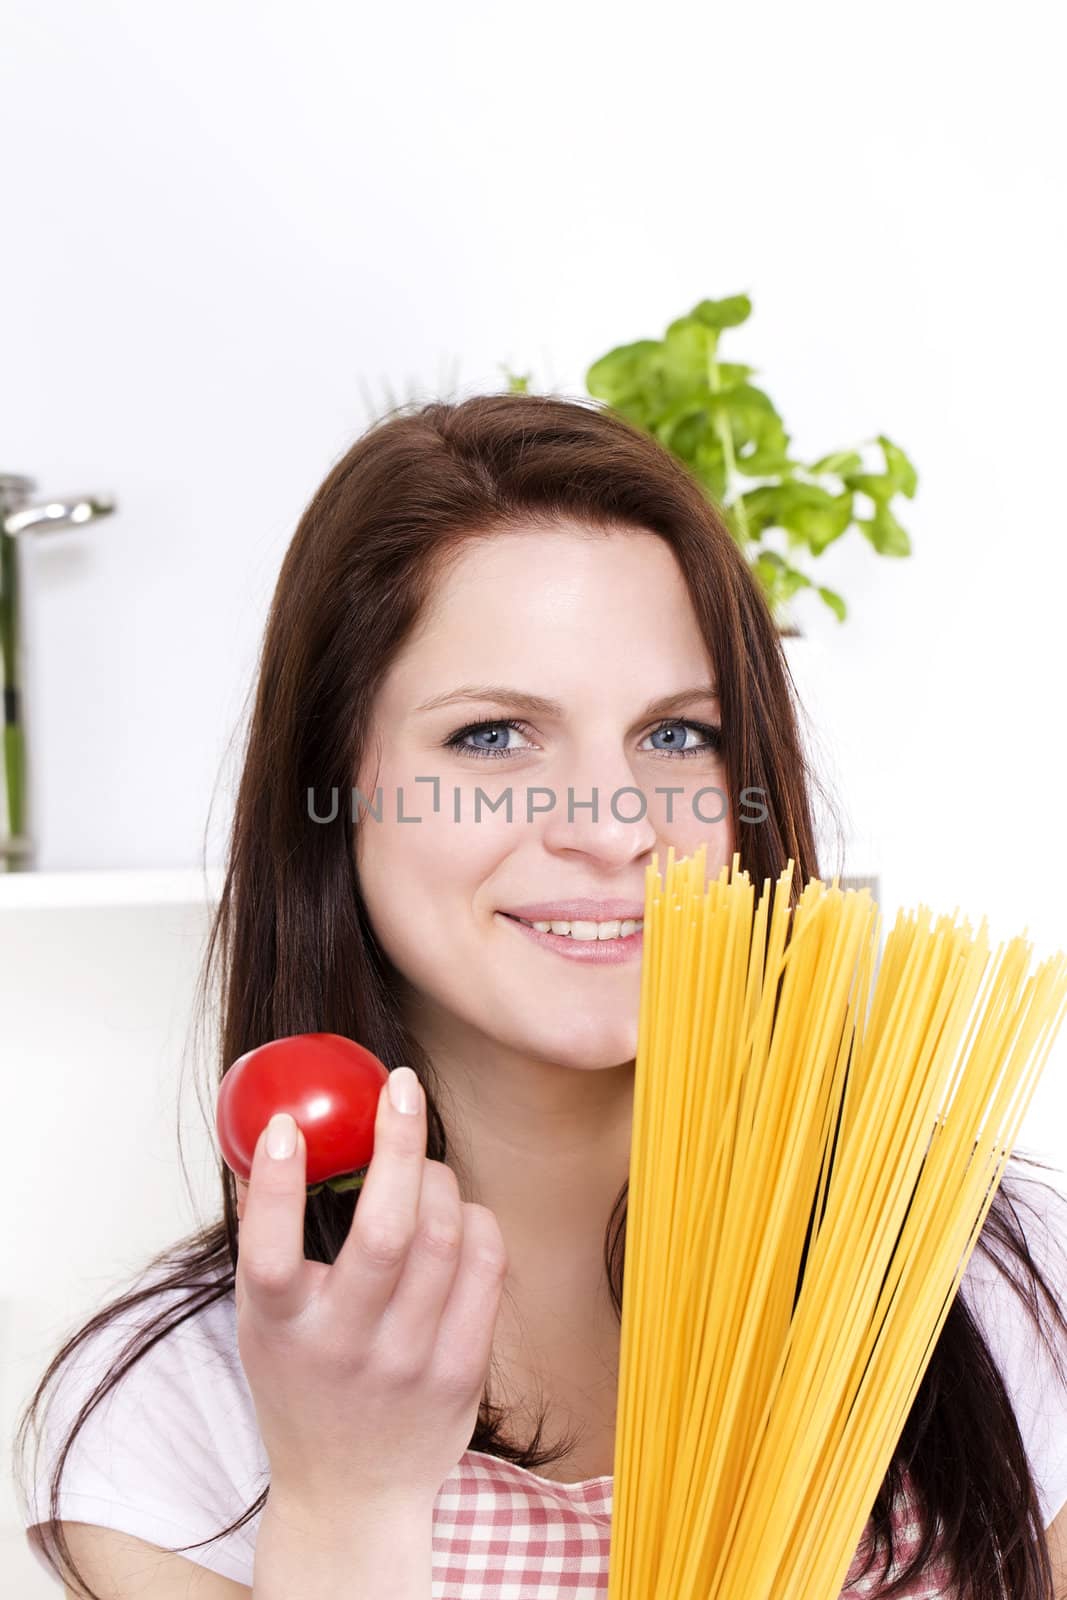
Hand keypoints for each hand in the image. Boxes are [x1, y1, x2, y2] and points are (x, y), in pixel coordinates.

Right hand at [233, 1065, 508, 1514]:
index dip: (279, 1183)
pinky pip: (487, 1265)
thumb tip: (279, 1135)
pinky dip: (476, 1220)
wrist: (351, 1492)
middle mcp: (345, 1345)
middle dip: (398, 1143)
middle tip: (402, 1089)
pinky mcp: (462, 1368)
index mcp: (282, 1328)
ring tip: (423, 1166)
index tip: (290, 1124)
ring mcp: (410, 1360)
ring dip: (440, 1178)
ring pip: (446, 1237)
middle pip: (386, 1231)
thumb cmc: (303, 1386)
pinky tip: (457, 1215)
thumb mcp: (264, 1322)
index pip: (269, 1252)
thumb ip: (268, 1240)